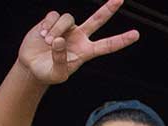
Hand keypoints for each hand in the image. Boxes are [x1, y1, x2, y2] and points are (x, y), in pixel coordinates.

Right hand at [17, 1, 138, 85]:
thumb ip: (61, 59)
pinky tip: (42, 34)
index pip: (107, 46)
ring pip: (68, 18)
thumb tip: (60, 40)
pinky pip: (54, 16)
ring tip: (47, 42)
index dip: (121, 40)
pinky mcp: (53, 21)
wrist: (32, 66)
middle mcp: (80, 37)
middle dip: (109, 9)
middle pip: (98, 20)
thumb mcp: (57, 74)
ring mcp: (68, 28)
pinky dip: (47, 25)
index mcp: (86, 52)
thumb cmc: (48, 73)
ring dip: (56, 29)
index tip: (136, 35)